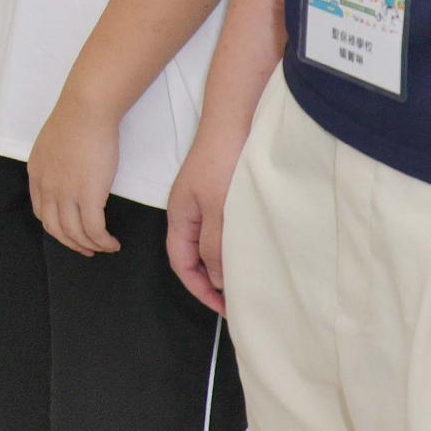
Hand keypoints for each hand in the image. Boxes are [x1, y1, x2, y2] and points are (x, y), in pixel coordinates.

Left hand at [27, 98, 123, 257]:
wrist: (86, 110)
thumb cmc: (76, 118)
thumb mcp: (52, 142)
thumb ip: (55, 160)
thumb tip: (67, 169)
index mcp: (36, 174)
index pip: (41, 211)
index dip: (56, 226)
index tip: (70, 231)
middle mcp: (47, 188)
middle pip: (54, 229)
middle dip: (71, 243)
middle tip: (86, 249)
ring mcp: (66, 193)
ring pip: (75, 233)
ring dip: (91, 246)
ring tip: (105, 247)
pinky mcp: (89, 196)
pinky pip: (94, 230)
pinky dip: (103, 241)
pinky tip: (113, 243)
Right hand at [163, 122, 243, 315]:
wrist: (234, 121)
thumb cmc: (222, 163)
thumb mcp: (218, 210)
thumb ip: (214, 246)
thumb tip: (216, 280)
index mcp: (179, 217)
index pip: (181, 264)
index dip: (200, 289)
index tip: (224, 308)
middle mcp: (188, 212)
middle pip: (193, 256)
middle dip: (211, 281)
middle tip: (238, 301)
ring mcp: (204, 202)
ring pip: (210, 243)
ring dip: (224, 264)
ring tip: (248, 280)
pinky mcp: (220, 194)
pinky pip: (223, 229)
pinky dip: (234, 245)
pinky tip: (251, 249)